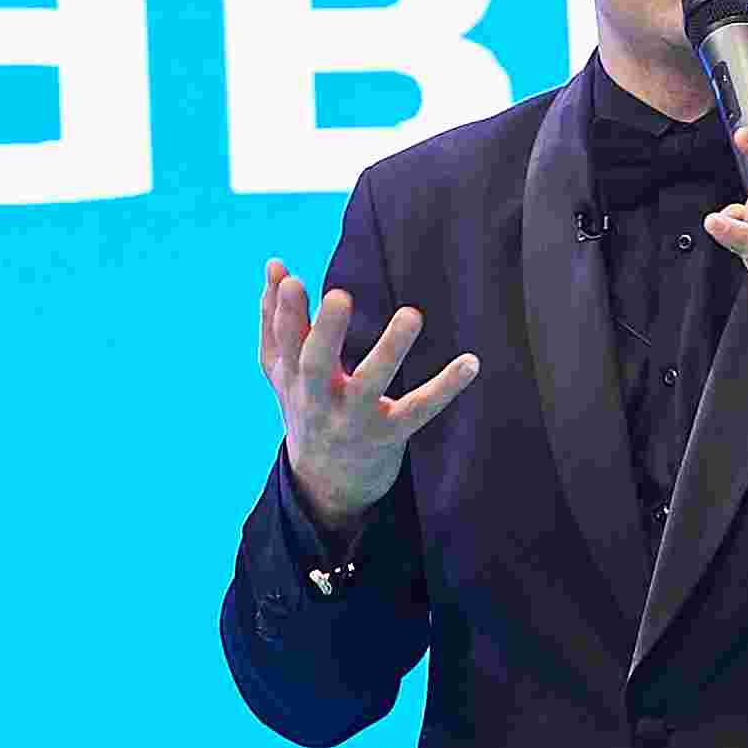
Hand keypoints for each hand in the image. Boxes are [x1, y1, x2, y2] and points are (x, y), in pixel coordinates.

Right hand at [259, 260, 480, 534]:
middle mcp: (319, 400)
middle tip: (339, 295)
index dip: (286, 313)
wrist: (326, 483)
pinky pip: (418, 410)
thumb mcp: (283, 371)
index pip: (285, 343)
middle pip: (315, 365)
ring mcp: (355, 419)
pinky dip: (445, 387)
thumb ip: (276, 318)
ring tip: (411, 315)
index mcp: (292, 379)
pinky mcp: (390, 434)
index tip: (294, 279)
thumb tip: (276, 263)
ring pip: (370, 386)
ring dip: (389, 350)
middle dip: (325, 332)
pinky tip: (471, 362)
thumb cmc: (307, 407)